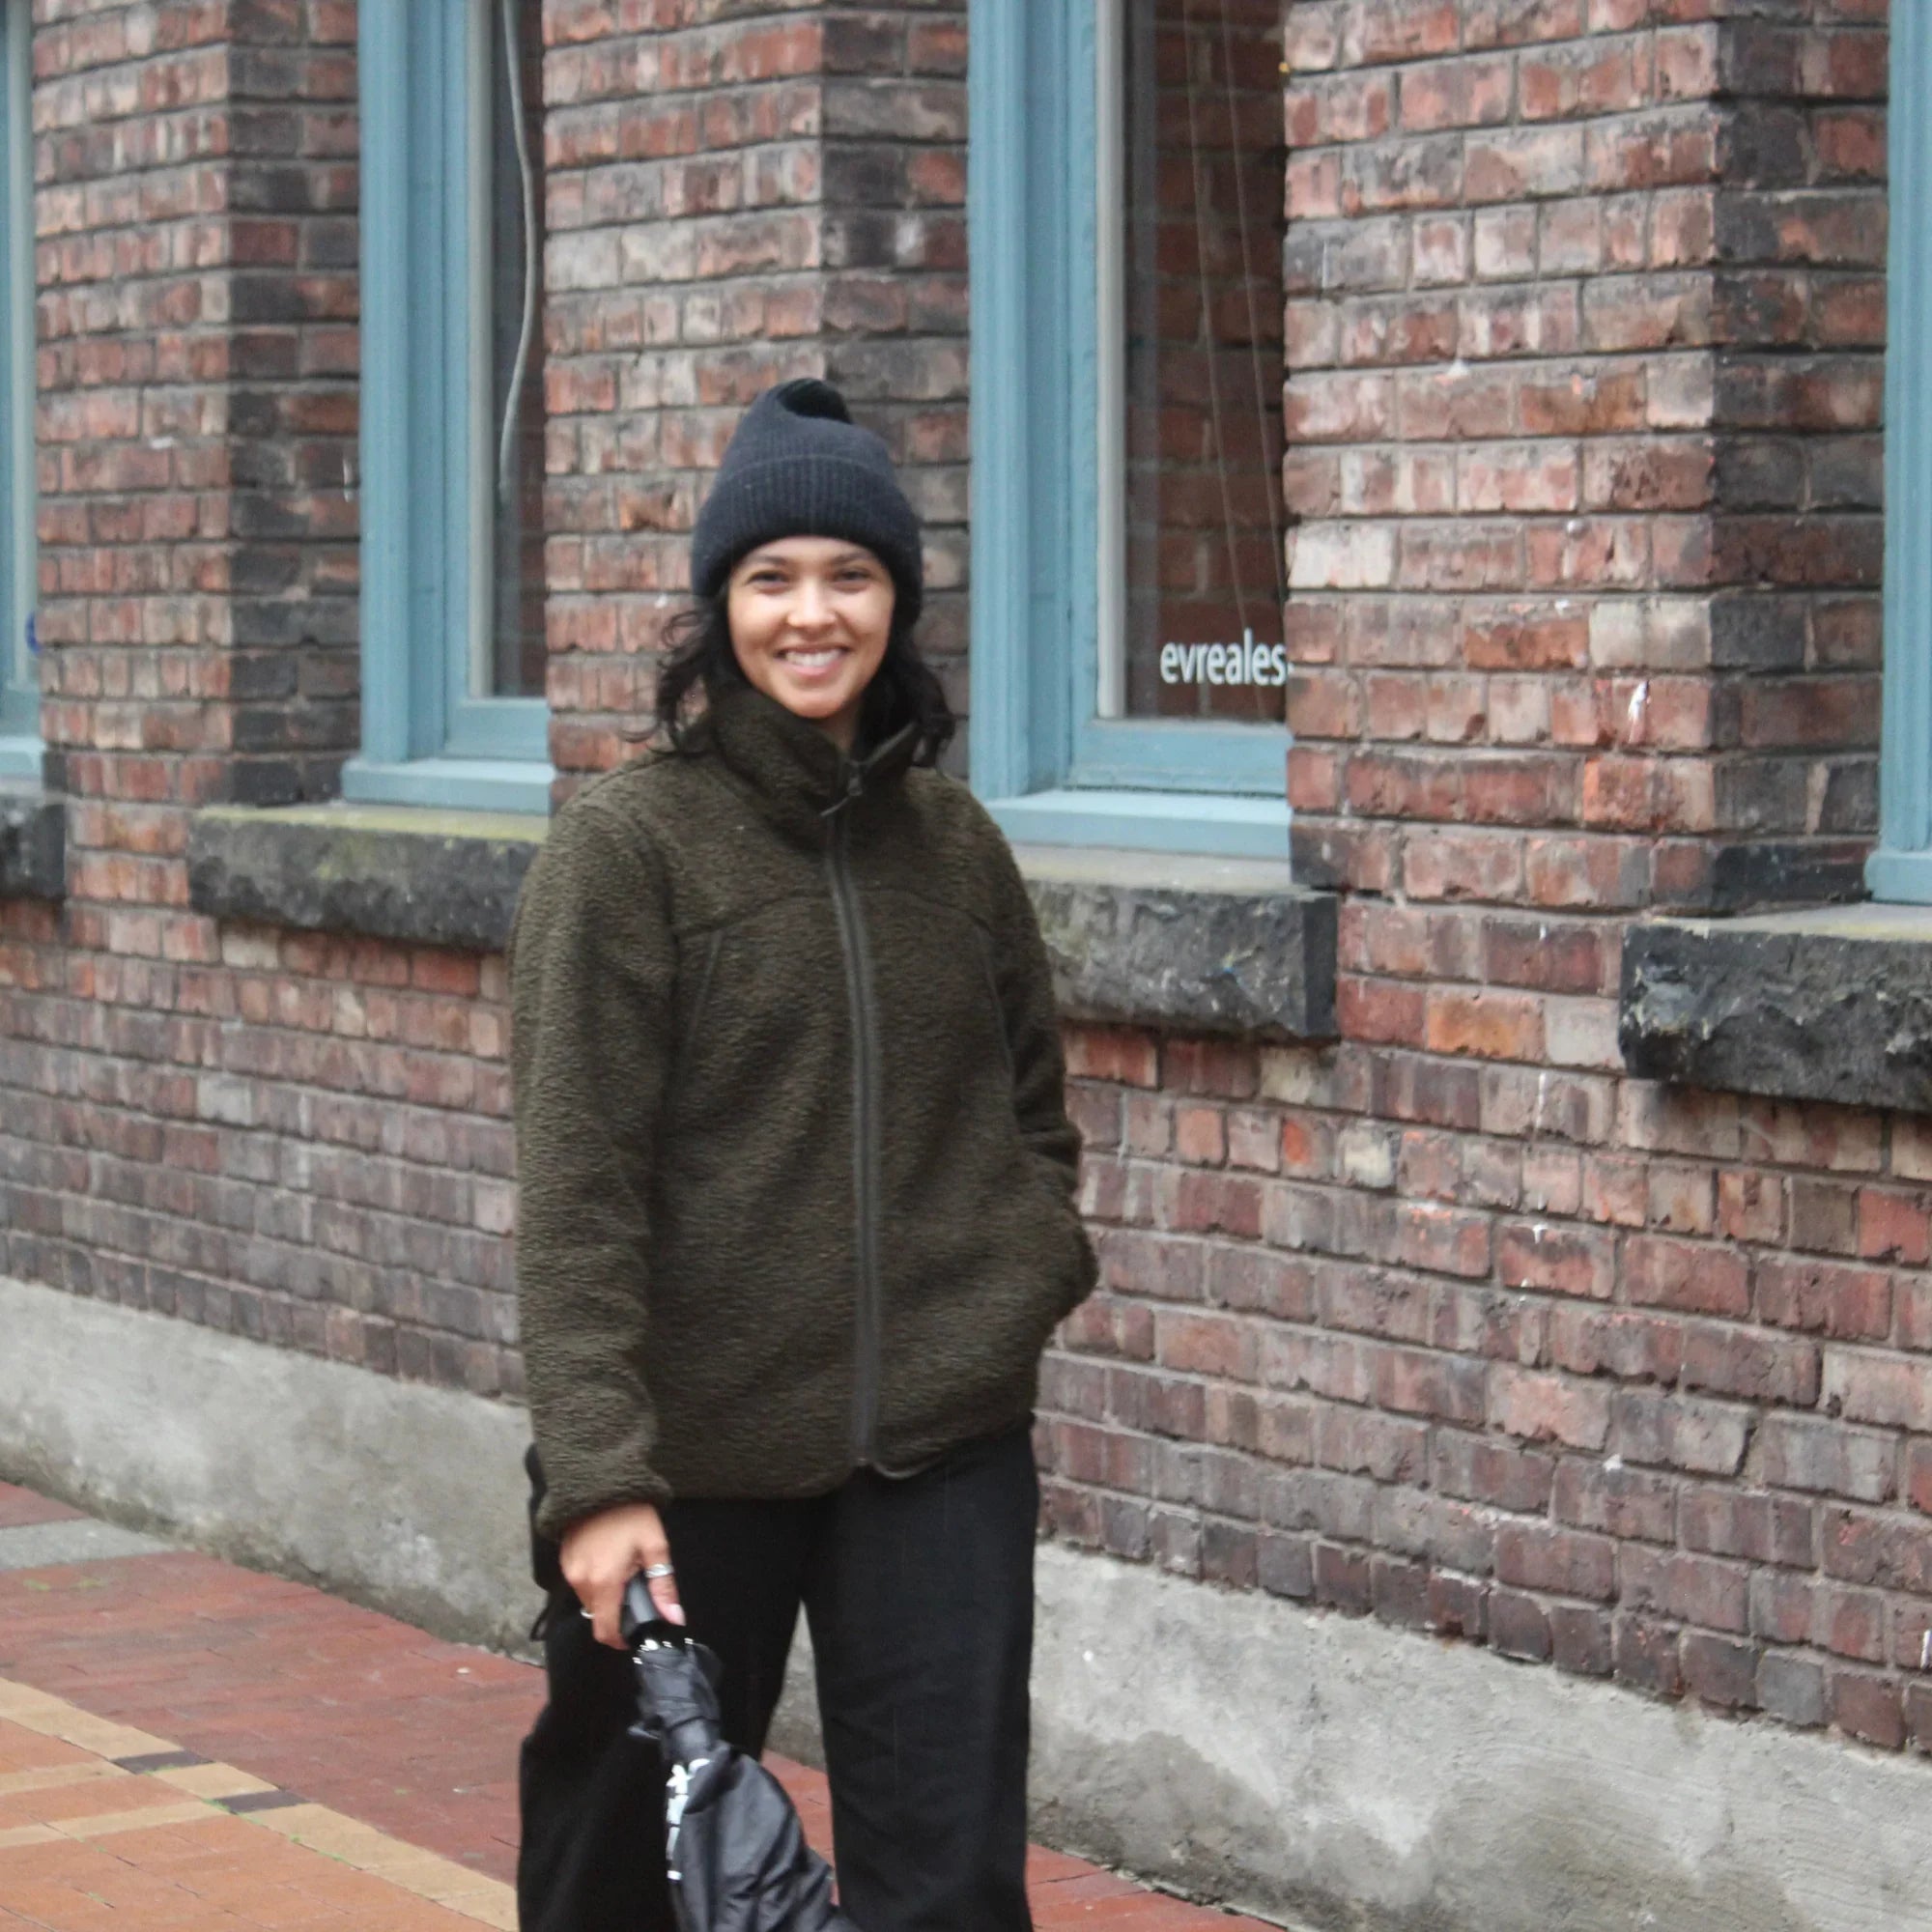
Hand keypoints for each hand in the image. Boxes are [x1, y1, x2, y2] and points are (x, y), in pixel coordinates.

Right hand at [559, 1502, 683, 1648]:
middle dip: (617, 1612)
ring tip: (625, 1574)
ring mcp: (569, 1571)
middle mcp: (580, 1581)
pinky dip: (595, 1582)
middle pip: (598, 1615)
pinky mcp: (564, 1560)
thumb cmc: (631, 1513)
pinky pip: (580, 1584)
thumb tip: (675, 1619)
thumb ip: (663, 1586)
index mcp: (603, 1582)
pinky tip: (610, 1562)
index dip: (621, 1640)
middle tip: (637, 1593)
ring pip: (589, 1600)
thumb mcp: (655, 1546)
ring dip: (606, 1597)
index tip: (636, 1635)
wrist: (601, 1482)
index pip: (605, 1631)